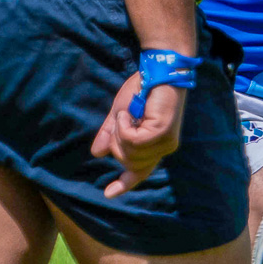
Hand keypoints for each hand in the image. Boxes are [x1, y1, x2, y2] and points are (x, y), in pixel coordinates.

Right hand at [92, 71, 187, 197]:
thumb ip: (111, 133)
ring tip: (128, 113)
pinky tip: (129, 113)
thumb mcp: (120, 114)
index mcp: (154, 145)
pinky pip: (131, 141)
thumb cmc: (142, 88)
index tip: (107, 193)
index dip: (125, 183)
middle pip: (127, 162)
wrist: (158, 70)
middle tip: (121, 119)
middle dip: (115, 143)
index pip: (140, 170)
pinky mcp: (162, 134)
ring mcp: (165, 142)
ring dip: (119, 132)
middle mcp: (163, 147)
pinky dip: (123, 127)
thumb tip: (97, 153)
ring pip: (129, 153)